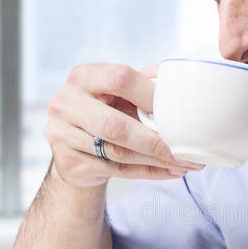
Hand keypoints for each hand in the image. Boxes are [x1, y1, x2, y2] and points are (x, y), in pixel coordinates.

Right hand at [47, 62, 202, 186]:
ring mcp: (62, 135)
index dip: (150, 95)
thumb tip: (179, 87)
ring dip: (156, 160)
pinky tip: (169, 171)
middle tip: (185, 151)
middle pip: (115, 126)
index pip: (119, 79)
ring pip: (117, 153)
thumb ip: (144, 85)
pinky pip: (116, 170)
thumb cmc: (106, 110)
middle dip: (155, 141)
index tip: (177, 111)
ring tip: (184, 163)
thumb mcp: (118, 93)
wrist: (72, 144)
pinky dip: (148, 172)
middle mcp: (66, 103)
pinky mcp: (67, 163)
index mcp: (83, 77)